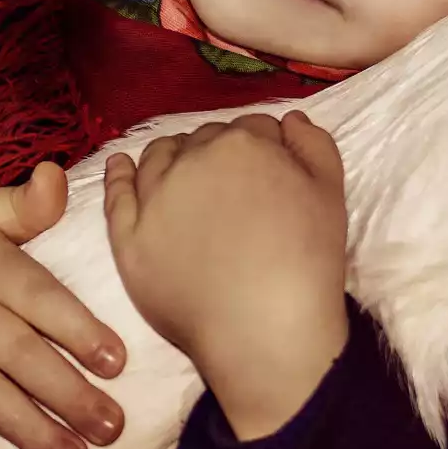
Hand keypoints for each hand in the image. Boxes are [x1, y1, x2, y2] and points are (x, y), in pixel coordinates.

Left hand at [103, 111, 348, 439]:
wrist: (266, 330)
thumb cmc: (307, 263)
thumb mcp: (331, 193)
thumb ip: (314, 144)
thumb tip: (288, 119)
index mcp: (242, 144)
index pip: (251, 129)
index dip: (262, 149)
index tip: (265, 174)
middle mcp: (192, 160)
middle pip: (202, 140)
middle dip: (217, 153)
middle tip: (229, 186)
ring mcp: (154, 197)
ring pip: (157, 158)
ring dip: (170, 156)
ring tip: (179, 172)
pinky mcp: (128, 235)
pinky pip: (116, 193)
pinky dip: (118, 173)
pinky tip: (120, 164)